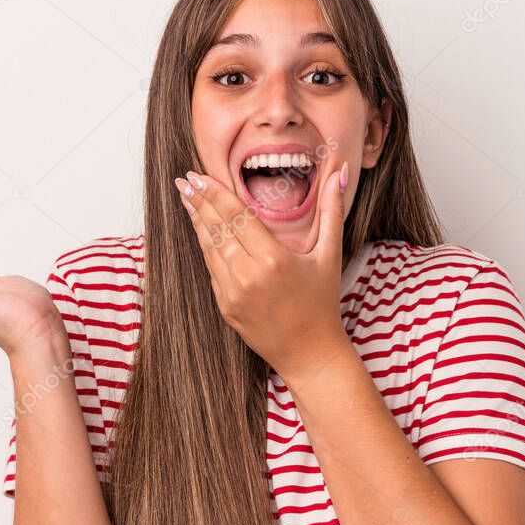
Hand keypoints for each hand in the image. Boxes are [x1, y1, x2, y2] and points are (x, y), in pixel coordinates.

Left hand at [173, 162, 350, 377]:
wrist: (309, 352)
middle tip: (184, 179)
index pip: (237, 215)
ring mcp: (233, 292)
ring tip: (186, 198)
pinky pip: (211, 270)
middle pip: (217, 228)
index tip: (199, 175)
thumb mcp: (330, 254)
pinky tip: (200, 231)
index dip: (215, 193)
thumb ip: (332, 211)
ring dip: (197, 221)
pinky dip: (204, 247)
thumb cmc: (322, 303)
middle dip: (199, 201)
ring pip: (209, 248)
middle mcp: (249, 274)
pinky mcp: (225, 306)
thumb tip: (340, 172)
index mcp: (273, 258)